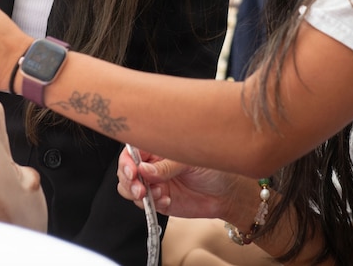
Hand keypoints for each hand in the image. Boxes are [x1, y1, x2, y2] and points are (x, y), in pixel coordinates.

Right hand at [116, 146, 254, 222]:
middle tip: (140, 188)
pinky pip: (145, 204)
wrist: (227, 193)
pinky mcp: (159, 201)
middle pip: (125, 172)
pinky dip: (152, 204)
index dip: (126, 161)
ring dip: (137, 193)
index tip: (132, 171)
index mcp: (158, 149)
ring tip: (155, 194)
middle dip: (128, 180)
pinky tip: (166, 200)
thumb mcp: (189, 161)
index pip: (132, 152)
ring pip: (129, 189)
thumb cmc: (213, 168)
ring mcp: (154, 183)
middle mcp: (152, 165)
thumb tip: (144, 169)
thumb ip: (166, 166)